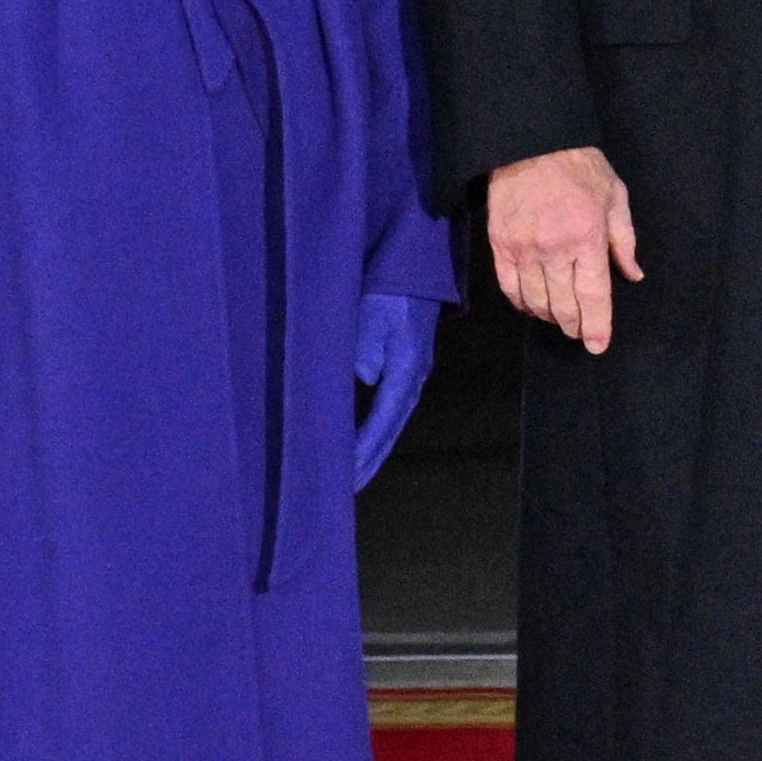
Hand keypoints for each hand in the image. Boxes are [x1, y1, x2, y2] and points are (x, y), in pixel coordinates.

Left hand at [352, 295, 441, 485]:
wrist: (417, 268)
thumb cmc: (391, 290)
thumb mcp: (373, 313)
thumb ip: (367, 345)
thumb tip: (365, 376)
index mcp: (406, 369)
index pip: (382, 420)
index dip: (364, 449)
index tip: (344, 475)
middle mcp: (413, 379)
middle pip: (391, 431)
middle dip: (369, 462)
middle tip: (345, 492)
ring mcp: (413, 376)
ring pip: (392, 424)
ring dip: (374, 451)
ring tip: (353, 478)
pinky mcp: (407, 370)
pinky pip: (390, 412)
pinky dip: (377, 433)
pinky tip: (364, 443)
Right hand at [488, 147, 640, 354]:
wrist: (532, 142)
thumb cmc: (580, 166)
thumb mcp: (615, 195)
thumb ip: (625, 239)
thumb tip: (633, 275)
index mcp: (587, 237)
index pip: (593, 295)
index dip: (597, 326)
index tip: (598, 345)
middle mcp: (554, 249)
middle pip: (563, 306)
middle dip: (574, 325)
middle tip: (580, 331)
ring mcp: (524, 249)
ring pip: (536, 302)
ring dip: (550, 317)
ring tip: (560, 319)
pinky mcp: (500, 245)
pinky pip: (510, 289)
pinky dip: (522, 304)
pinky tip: (532, 306)